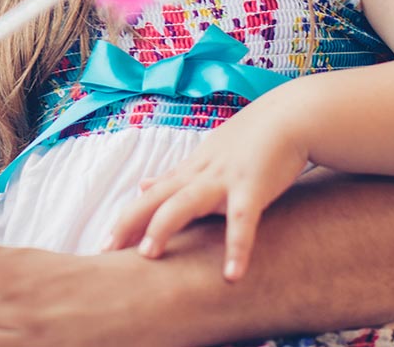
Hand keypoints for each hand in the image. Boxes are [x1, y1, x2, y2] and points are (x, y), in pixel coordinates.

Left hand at [105, 93, 310, 280]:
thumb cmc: (249, 140)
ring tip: (148, 256)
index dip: (125, 221)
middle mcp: (199, 176)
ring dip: (164, 226)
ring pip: (185, 202)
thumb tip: (141, 185)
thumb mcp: (205, 155)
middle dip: (128, 224)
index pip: (148, 198)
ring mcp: (224, 180)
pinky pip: (242, 220)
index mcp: (189, 172)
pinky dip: (236, 247)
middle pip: (155, 199)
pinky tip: (231, 275)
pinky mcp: (253, 188)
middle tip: (105, 252)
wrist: (290, 117)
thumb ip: (175, 175)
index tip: (103, 246)